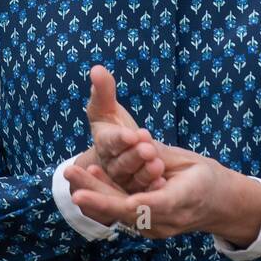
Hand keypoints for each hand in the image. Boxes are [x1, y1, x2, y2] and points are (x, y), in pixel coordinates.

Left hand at [63, 139, 260, 246]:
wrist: (221, 205)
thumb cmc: (206, 177)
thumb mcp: (188, 160)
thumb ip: (160, 155)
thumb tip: (134, 142)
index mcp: (183, 200)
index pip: (144, 205)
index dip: (113, 201)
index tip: (86, 194)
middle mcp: (167, 221)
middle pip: (124, 212)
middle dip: (95, 195)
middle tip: (70, 176)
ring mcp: (157, 229)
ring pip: (119, 215)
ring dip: (94, 196)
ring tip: (72, 174)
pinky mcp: (148, 228)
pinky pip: (122, 215)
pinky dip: (104, 201)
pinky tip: (86, 184)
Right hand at [79, 65, 165, 194]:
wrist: (120, 156)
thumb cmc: (113, 128)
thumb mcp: (106, 110)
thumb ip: (103, 92)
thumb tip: (97, 68)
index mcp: (103, 145)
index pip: (109, 142)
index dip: (120, 139)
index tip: (132, 134)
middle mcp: (110, 166)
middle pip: (122, 162)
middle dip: (134, 156)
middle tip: (148, 148)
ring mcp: (124, 181)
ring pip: (134, 178)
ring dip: (145, 172)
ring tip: (157, 163)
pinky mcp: (136, 192)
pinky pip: (145, 191)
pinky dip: (153, 187)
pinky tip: (163, 181)